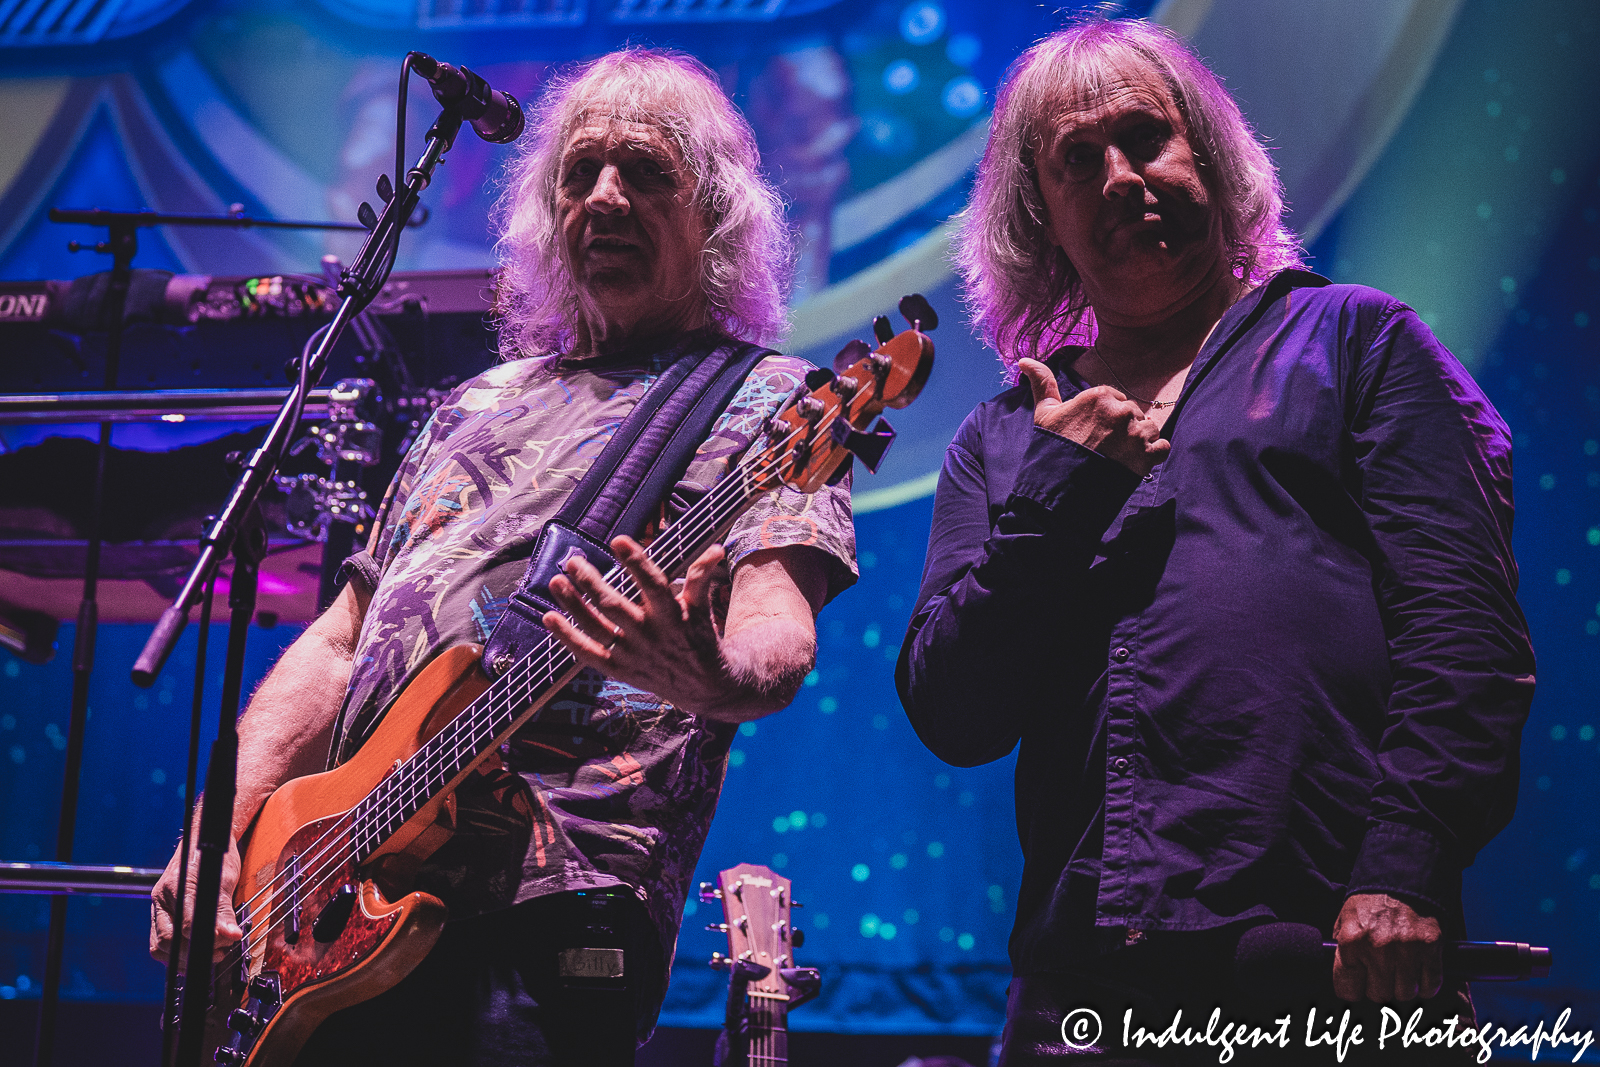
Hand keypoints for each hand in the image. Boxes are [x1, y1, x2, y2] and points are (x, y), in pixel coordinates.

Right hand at [150, 833, 242, 964]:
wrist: (203, 842)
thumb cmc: (215, 856)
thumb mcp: (225, 879)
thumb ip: (225, 910)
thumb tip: (230, 935)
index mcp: (176, 885)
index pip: (186, 921)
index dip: (206, 938)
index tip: (225, 941)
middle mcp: (161, 898)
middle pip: (168, 938)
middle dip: (195, 952)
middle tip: (221, 952)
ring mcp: (158, 907)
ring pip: (160, 945)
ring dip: (184, 958)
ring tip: (212, 955)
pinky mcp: (160, 915)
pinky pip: (159, 943)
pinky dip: (176, 955)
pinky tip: (193, 957)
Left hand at [544, 536, 732, 714]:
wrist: (703, 687)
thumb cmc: (699, 639)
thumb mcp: (702, 609)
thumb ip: (701, 577)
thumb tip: (717, 549)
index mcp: (672, 616)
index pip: (653, 585)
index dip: (636, 562)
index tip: (619, 540)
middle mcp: (649, 635)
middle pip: (614, 606)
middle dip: (591, 583)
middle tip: (573, 561)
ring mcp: (631, 654)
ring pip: (596, 627)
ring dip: (573, 604)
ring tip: (556, 581)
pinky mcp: (619, 669)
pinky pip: (588, 653)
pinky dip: (567, 637)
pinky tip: (549, 617)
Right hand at [1018, 357, 1168, 475]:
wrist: (1060, 486)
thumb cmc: (1052, 448)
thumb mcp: (1044, 413)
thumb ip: (1041, 382)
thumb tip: (1024, 360)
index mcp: (1100, 396)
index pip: (1115, 399)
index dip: (1106, 417)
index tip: (1094, 433)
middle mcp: (1122, 410)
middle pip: (1133, 414)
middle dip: (1123, 429)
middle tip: (1104, 449)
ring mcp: (1136, 433)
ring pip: (1150, 429)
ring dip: (1140, 442)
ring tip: (1118, 456)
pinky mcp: (1147, 455)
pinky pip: (1162, 447)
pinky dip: (1153, 456)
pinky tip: (1134, 463)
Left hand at [1332, 893, 1442, 1002]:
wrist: (1400, 876)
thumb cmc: (1370, 902)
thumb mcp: (1344, 920)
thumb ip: (1342, 950)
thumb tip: (1346, 979)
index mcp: (1351, 940)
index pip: (1348, 989)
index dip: (1354, 989)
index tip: (1359, 984)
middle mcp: (1378, 948)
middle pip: (1379, 995)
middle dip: (1379, 987)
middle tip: (1381, 974)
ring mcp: (1406, 949)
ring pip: (1405, 993)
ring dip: (1403, 986)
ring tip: (1399, 970)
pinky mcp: (1430, 947)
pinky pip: (1430, 984)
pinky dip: (1426, 984)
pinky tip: (1418, 971)